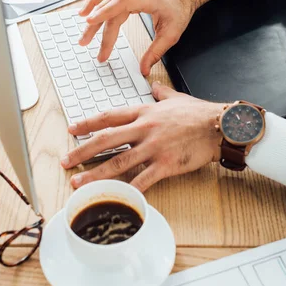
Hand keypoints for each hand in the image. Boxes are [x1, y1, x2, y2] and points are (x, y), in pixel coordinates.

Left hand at [61, 83, 225, 190]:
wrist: (219, 126)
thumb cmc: (198, 113)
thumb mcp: (176, 97)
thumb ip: (161, 93)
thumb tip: (154, 87)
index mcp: (144, 112)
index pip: (109, 116)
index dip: (88, 123)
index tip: (72, 129)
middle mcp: (144, 128)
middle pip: (106, 139)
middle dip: (83, 151)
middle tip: (66, 160)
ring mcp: (153, 147)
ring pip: (118, 161)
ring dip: (95, 173)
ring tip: (78, 183)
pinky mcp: (165, 164)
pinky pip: (142, 180)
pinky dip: (127, 190)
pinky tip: (114, 198)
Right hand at [79, 0, 219, 75]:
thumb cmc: (178, 7)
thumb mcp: (172, 33)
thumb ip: (156, 52)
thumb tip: (144, 69)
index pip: (120, 4)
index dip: (103, 13)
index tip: (90, 22)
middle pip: (108, 8)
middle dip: (95, 28)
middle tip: (86, 45)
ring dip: (90, 15)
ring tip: (82, 32)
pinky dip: (93, 3)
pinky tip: (85, 13)